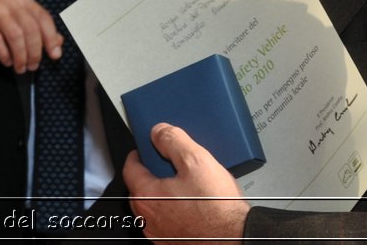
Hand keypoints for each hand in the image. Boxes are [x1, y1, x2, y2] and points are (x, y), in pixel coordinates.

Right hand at [0, 0, 61, 72]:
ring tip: (21, 67)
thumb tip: (58, 44)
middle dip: (35, 51)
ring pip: (16, 36)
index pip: (43, 17)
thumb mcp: (16, 17)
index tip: (54, 55)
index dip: (51, 37)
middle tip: (34, 66)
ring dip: (21, 56)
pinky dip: (5, 54)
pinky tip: (7, 61)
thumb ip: (37, 28)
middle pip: (30, 29)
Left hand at [122, 123, 248, 241]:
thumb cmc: (218, 208)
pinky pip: (166, 221)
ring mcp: (159, 233)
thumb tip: (159, 132)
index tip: (145, 148)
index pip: (130, 168)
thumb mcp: (197, 161)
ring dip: (162, 194)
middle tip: (169, 165)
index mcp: (146, 196)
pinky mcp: (172, 242)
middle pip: (140, 188)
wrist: (236, 238)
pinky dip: (172, 211)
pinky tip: (191, 206)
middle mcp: (148, 218)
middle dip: (152, 174)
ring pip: (154, 206)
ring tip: (185, 185)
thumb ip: (173, 140)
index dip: (138, 154)